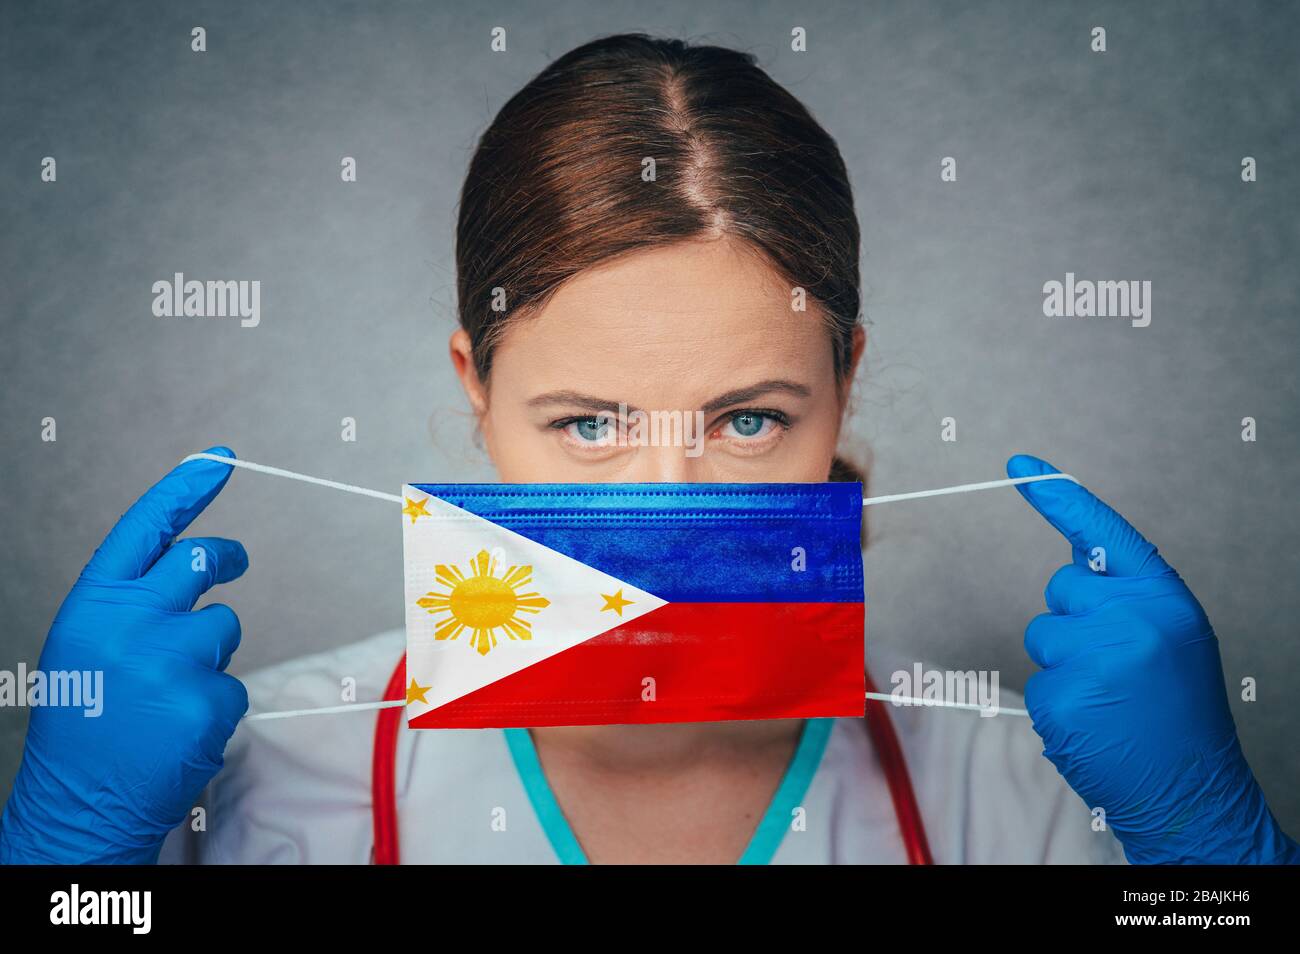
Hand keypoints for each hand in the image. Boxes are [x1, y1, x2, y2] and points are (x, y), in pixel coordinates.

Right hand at [0, 447, 248, 863]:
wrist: (77, 803)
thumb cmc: (86, 720)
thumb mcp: (89, 644)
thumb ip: (134, 601)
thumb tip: (196, 560)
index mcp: (94, 603)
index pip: (148, 527)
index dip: (186, 488)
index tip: (220, 458)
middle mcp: (130, 621)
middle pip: (201, 560)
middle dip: (226, 558)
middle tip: (235, 562)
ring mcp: (171, 659)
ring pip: (225, 626)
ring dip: (210, 654)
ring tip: (165, 695)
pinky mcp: (206, 698)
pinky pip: (234, 684)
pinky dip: (214, 705)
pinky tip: (177, 730)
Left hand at [1008, 454, 1297, 864]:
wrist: (1193, 790)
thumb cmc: (1179, 710)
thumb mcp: (1171, 636)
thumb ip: (1126, 595)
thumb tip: (1074, 556)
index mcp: (1162, 598)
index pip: (1102, 533)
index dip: (1058, 496)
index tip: (1019, 463)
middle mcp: (1130, 620)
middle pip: (1060, 589)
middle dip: (1075, 620)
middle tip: (1116, 665)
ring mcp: (1093, 659)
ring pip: (1041, 635)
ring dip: (1064, 663)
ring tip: (1108, 698)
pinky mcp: (1062, 698)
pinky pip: (1036, 680)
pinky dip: (1057, 702)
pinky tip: (1094, 722)